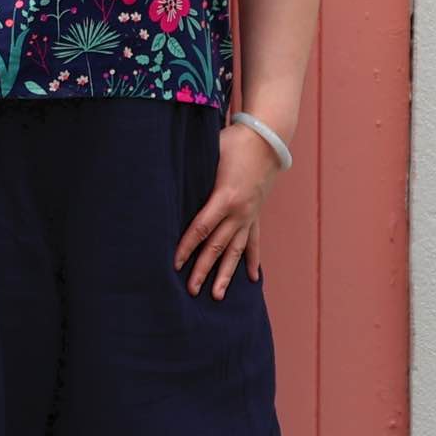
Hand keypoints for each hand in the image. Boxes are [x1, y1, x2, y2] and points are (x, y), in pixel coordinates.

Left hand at [173, 121, 280, 297]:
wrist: (268, 139)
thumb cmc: (234, 142)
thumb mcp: (209, 154)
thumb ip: (192, 172)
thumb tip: (166, 181)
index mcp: (225, 198)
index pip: (201, 229)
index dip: (186, 247)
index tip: (174, 264)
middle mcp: (239, 212)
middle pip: (216, 246)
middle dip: (203, 270)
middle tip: (191, 291)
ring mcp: (249, 216)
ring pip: (236, 251)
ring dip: (226, 274)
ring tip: (217, 296)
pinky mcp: (256, 215)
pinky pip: (254, 242)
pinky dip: (253, 260)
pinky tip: (253, 278)